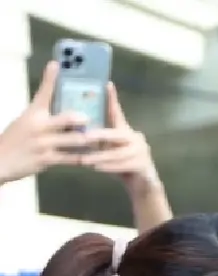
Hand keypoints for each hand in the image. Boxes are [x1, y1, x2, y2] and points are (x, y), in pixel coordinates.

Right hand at [0, 64, 87, 186]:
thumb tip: (59, 103)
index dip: (51, 78)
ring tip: (100, 138)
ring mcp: (44, 144)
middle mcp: (38, 126)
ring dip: (88, 139)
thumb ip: (42, 113)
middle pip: (65, 118)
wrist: (0, 161)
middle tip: (90, 117)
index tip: (57, 64)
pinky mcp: (48, 159)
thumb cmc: (16, 140)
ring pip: (73, 139)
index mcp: (33, 114)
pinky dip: (83, 158)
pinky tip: (93, 158)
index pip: (43, 92)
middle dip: (80, 118)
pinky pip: (71, 158)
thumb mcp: (25, 121)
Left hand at [78, 84, 161, 192]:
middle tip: (86, 136)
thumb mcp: (106, 149)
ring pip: (119, 152)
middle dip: (101, 136)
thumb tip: (73, 129)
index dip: (113, 99)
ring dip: (101, 156)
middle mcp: (136, 138)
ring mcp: (142, 151)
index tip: (107, 84)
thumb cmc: (119, 164)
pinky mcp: (144, 165)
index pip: (118, 113)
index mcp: (125, 131)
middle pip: (118, 134)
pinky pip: (124, 165)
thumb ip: (96, 140)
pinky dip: (109, 167)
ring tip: (85, 159)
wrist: (141, 183)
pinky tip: (96, 168)